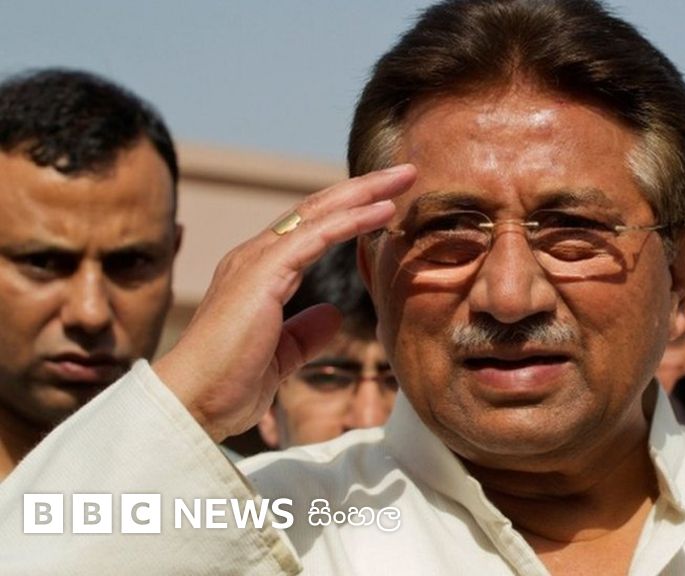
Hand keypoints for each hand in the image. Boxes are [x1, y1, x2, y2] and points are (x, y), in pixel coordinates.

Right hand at [153, 165, 416, 441]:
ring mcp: (256, 261)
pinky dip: (352, 220)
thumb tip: (333, 315)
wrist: (192, 403)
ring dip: (364, 192)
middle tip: (403, 172)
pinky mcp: (263, 273)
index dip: (348, 211)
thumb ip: (304, 333)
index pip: (310, 229)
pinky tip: (383, 210)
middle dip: (362, 188)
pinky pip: (316, 236)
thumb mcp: (281, 356)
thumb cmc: (228, 383)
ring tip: (403, 176)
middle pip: (317, 209)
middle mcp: (254, 258)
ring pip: (318, 213)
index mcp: (258, 275)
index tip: (388, 202)